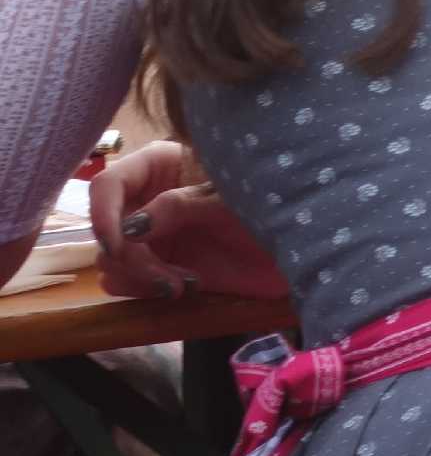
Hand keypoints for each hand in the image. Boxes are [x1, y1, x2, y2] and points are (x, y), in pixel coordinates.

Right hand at [91, 141, 286, 302]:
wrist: (302, 247)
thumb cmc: (273, 204)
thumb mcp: (228, 200)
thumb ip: (180, 206)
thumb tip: (131, 227)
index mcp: (160, 165)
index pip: (107, 184)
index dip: (103, 214)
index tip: (120, 243)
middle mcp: (146, 199)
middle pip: (106, 229)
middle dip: (133, 258)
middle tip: (167, 277)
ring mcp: (150, 235)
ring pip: (110, 260)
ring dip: (140, 277)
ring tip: (183, 282)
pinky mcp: (155, 268)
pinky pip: (123, 283)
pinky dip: (145, 291)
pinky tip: (186, 286)